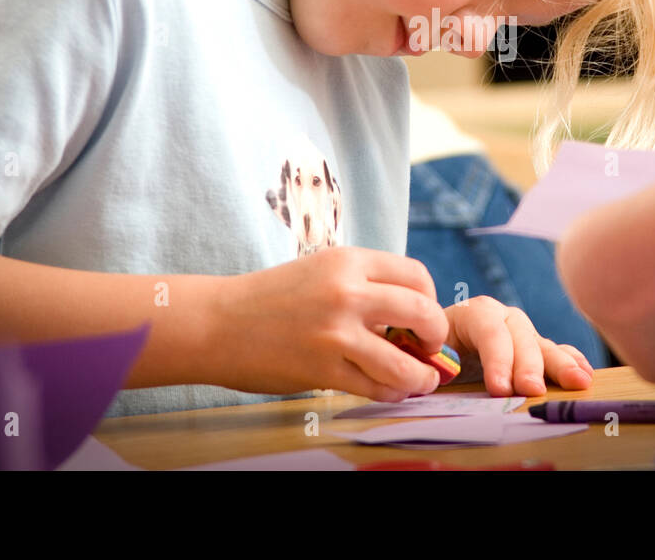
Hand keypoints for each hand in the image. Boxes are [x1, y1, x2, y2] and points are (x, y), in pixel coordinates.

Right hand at [211, 247, 448, 401]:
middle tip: (429, 347)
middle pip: (423, 312)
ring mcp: (336, 332)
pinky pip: (375, 387)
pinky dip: (393, 393)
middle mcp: (347, 292)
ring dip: (421, 376)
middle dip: (436, 335)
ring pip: (404, 361)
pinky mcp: (323, 368)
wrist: (218, 323)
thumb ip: (364, 283)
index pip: (416, 275)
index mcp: (348, 261)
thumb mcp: (321, 270)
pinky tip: (391, 391)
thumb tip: (410, 310)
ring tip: (419, 379)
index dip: (431, 298)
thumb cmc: (271, 298)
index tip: (423, 316)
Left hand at [441, 296, 593, 396]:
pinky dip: (570, 361)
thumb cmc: (431, 352)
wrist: (435, 346)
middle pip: (519, 336)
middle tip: (531, 391)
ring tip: (577, 382)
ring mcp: (521, 331)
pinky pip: (555, 351)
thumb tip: (440, 374)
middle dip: (527, 365)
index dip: (496, 358)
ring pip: (541, 344)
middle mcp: (501, 316)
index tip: (499, 388)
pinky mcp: (533, 347)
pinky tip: (585, 373)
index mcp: (471, 313)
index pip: (488, 329)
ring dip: (559, 364)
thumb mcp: (426, 354)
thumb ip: (434, 362)